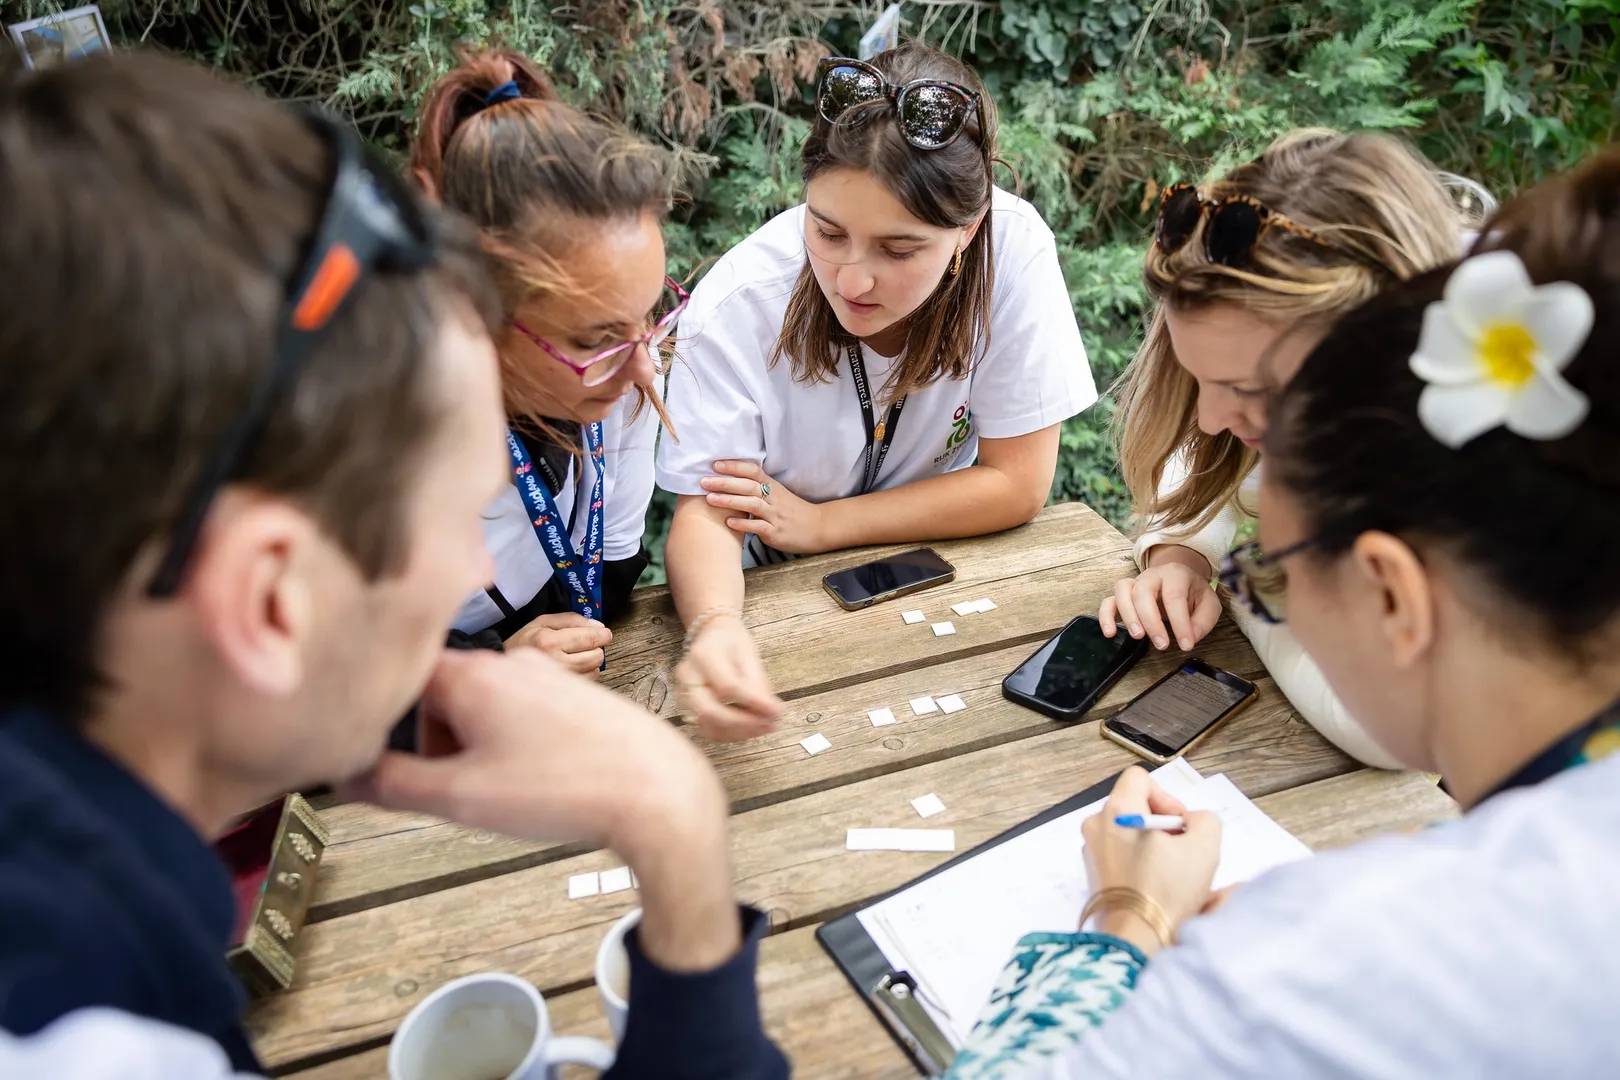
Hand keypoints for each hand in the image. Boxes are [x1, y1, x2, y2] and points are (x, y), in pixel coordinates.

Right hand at [345, 649, 742, 971]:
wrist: (658, 792)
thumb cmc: (563, 790)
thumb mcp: (461, 798)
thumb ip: (392, 784)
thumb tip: (341, 773)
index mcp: (470, 674)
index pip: (397, 679)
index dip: (384, 723)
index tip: (395, 765)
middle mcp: (507, 661)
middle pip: (438, 695)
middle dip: (437, 744)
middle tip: (461, 791)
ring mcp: (546, 675)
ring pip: (482, 708)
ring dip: (476, 749)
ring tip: (506, 792)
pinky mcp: (576, 696)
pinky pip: (521, 717)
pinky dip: (515, 748)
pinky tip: (541, 783)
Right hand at [505, 611, 611, 676]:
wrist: (505, 666)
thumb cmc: (525, 641)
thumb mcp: (544, 621)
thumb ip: (572, 619)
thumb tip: (598, 626)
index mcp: (550, 642)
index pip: (590, 639)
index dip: (603, 634)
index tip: (604, 633)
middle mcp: (556, 662)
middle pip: (596, 655)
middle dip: (597, 647)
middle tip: (588, 643)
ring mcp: (560, 679)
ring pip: (595, 669)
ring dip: (592, 660)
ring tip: (578, 655)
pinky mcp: (563, 690)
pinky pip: (588, 680)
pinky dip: (587, 672)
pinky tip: (575, 666)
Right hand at [675, 612, 783, 741]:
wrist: (711, 636)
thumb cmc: (732, 642)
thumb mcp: (749, 653)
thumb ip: (758, 683)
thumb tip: (772, 711)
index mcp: (703, 654)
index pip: (727, 686)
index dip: (753, 702)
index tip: (777, 711)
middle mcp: (688, 676)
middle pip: (710, 710)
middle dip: (744, 723)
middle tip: (771, 724)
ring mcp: (683, 694)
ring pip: (708, 725)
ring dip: (740, 732)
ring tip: (765, 727)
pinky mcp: (688, 708)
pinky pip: (708, 729)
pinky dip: (732, 734)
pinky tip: (750, 728)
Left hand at [700, 460, 827, 555]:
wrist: (817, 527)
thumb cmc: (792, 510)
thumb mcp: (777, 494)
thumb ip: (758, 486)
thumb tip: (732, 478)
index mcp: (772, 486)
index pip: (753, 471)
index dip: (734, 467)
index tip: (715, 464)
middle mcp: (773, 498)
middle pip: (748, 486)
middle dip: (725, 482)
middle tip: (703, 481)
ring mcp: (775, 515)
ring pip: (752, 504)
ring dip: (730, 501)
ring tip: (710, 499)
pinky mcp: (776, 532)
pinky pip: (758, 527)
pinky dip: (743, 524)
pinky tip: (728, 523)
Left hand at [1080, 767, 1220, 955]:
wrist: (1136, 940)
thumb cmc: (1165, 893)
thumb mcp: (1204, 846)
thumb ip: (1205, 819)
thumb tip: (1194, 821)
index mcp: (1116, 811)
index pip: (1140, 779)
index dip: (1167, 798)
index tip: (1181, 825)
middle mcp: (1097, 827)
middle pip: (1135, 808)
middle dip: (1163, 826)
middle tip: (1182, 851)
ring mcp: (1092, 853)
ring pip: (1130, 835)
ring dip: (1154, 848)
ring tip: (1173, 875)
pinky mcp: (1094, 877)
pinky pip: (1122, 858)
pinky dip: (1141, 866)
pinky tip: (1159, 889)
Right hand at [1098, 561, 1220, 651]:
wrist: (1178, 575)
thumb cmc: (1192, 592)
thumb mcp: (1209, 603)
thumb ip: (1203, 621)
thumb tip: (1189, 637)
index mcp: (1176, 574)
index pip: (1175, 597)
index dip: (1180, 622)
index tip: (1186, 645)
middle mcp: (1152, 575)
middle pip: (1143, 592)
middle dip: (1152, 621)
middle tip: (1162, 645)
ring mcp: (1134, 583)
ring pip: (1122, 592)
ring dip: (1128, 615)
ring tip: (1138, 636)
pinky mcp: (1122, 595)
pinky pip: (1108, 601)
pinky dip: (1106, 616)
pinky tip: (1110, 633)